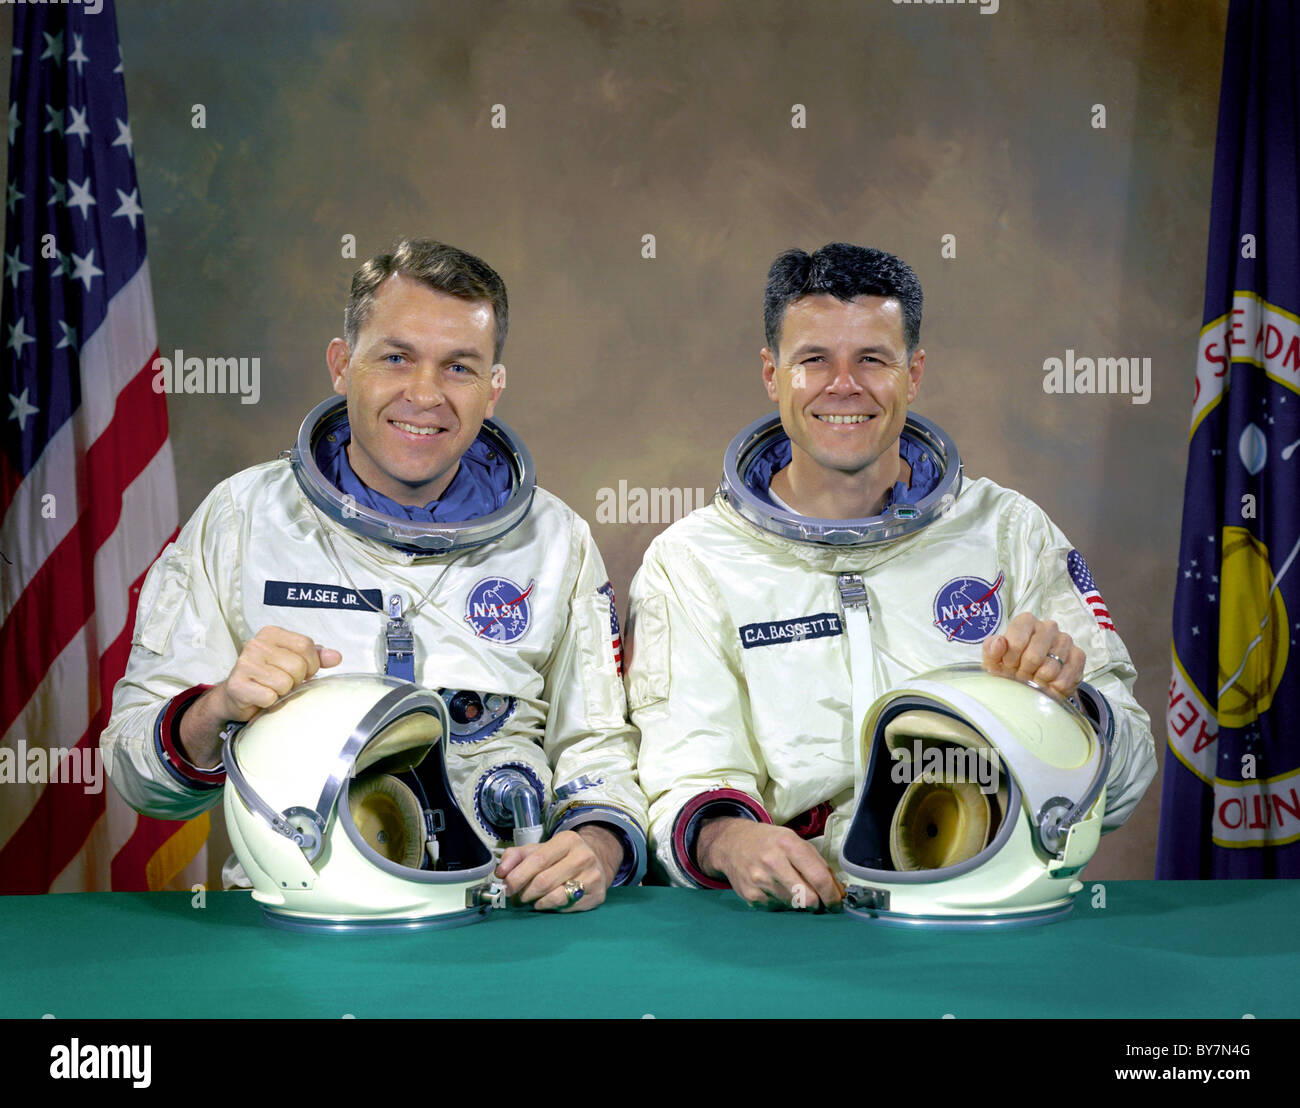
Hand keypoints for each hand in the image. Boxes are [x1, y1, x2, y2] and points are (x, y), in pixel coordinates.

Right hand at [178, 626, 340, 766]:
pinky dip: (270, 702)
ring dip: (282, 692)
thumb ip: (316, 657)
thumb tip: (336, 657)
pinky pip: (269, 697)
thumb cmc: (268, 677)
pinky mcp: (237, 684)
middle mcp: (255, 644)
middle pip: (297, 665)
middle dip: (296, 680)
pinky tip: (261, 697)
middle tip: (283, 683)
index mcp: (271, 634)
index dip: (310, 664)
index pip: (305, 645)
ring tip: (271, 689)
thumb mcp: (293, 661)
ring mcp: (244, 663)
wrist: (236, 696)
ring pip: (284, 683)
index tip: (303, 672)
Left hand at [495, 827, 618, 911]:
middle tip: (518, 898)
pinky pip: (567, 907)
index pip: (537, 860)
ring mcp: (592, 876)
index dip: (518, 876)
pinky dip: (552, 908)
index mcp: (567, 840)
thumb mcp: (539, 850)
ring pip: (556, 897)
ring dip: (537, 903)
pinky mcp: (597, 895)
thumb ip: (515, 856)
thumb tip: (500, 872)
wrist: (595, 861)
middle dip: (525, 893)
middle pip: (544, 881)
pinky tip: (548, 903)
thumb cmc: (560, 857)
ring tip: (532, 900)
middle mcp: (583, 856)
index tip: (506, 887)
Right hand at [695, 818, 842, 911]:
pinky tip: (773, 888)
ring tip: (789, 886)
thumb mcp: (794, 841)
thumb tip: (839, 891)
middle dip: (817, 903)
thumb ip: (818, 864)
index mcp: (788, 844)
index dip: (832, 895)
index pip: (818, 877)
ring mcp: (759, 880)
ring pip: (793, 905)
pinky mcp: (751, 896)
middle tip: (817, 899)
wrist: (731, 844)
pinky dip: (781, 902)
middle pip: (808, 898)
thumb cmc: (769, 842)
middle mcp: (772, 862)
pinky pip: (777, 908)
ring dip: (798, 901)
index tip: (837, 903)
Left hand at [981, 612, 1083, 698]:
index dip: (1010, 660)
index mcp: (1026, 621)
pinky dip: (1053, 688)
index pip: (1016, 642)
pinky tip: (1047, 685)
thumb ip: (991, 649)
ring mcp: (1065, 640)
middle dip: (1024, 672)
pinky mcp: (1078, 655)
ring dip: (1038, 681)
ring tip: (1033, 679)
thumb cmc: (1010, 667)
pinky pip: (1065, 678)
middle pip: (1034, 657)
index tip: (1008, 665)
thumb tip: (999, 642)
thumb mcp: (993, 660)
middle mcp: (1048, 626)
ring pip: (1050, 669)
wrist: (1032, 682)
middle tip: (1021, 676)